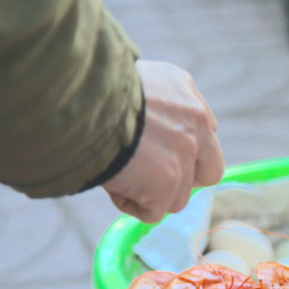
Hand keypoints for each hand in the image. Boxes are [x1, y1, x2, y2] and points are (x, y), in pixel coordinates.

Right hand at [102, 60, 223, 222]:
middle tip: (154, 176)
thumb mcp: (126, 77)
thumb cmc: (87, 88)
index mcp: (182, 87)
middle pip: (209, 169)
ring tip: (118, 175)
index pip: (202, 128)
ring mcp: (184, 156)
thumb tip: (139, 123)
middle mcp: (194, 120)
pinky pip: (153, 211)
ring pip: (179, 195)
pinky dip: (131, 204)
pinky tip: (112, 186)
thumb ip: (147, 100)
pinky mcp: (167, 183)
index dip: (181, 146)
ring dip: (151, 193)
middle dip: (185, 178)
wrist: (79, 101)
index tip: (157, 150)